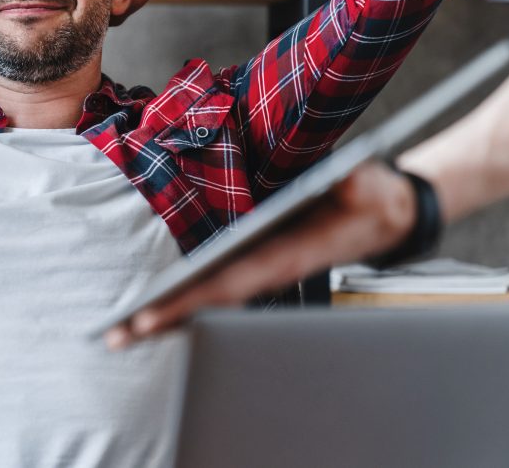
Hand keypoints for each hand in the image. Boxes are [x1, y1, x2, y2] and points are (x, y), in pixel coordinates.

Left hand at [105, 161, 417, 348]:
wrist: (390, 213)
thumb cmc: (372, 197)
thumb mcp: (367, 183)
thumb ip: (350, 180)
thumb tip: (339, 174)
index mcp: (289, 254)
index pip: (231, 281)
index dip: (191, 298)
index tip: (152, 314)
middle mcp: (271, 267)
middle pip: (210, 299)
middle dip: (164, 317)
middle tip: (118, 335)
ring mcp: (264, 268)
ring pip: (211, 296)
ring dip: (170, 311)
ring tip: (123, 329)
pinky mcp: (260, 261)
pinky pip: (219, 282)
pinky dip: (188, 296)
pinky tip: (158, 304)